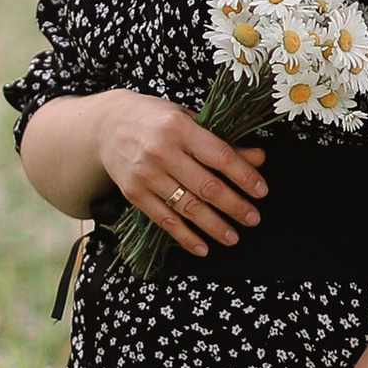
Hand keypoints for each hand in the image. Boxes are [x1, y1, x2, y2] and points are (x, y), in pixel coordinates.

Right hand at [95, 91, 265, 259]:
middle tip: (252, 218)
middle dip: (234, 206)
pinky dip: (184, 237)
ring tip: (233, 237)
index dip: (243, 176)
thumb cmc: (154, 119)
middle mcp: (161, 152)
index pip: (219, 156)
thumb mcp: (188, 120)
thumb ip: (222, 142)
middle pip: (206, 186)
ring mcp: (146, 175)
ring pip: (187, 207)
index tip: (261, 191)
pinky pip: (164, 220)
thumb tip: (258, 158)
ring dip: (213, 226)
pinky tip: (202, 247)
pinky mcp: (134, 193)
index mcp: (179, 127)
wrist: (106, 126)